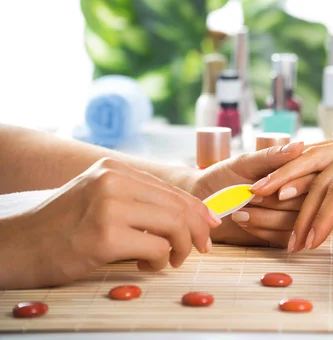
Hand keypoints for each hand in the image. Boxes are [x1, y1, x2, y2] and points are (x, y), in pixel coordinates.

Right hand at [0, 158, 220, 289]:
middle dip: (198, 231)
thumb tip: (186, 214)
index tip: (210, 226)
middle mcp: (113, 181)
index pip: (171, 190)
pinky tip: (147, 266)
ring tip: (169, 260)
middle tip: (200, 249)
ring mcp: (108, 207)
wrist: (17, 244)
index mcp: (115, 169)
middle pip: (179, 206)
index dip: (198, 210)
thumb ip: (136, 199)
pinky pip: (156, 248)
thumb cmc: (62, 226)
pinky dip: (161, 262)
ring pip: (174, 226)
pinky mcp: (104, 237)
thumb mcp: (99, 197)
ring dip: (180, 248)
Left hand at [185, 142, 307, 247]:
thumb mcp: (245, 163)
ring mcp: (292, 216)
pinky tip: (244, 222)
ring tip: (239, 212)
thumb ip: (272, 157)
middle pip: (305, 203)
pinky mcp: (283, 235)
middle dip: (273, 202)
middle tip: (248, 198)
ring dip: (266, 218)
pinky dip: (263, 230)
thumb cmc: (223, 177)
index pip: (309, 177)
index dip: (289, 183)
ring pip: (295, 223)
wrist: (203, 202)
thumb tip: (298, 146)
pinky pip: (284, 238)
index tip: (261, 187)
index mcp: (295, 171)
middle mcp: (299, 193)